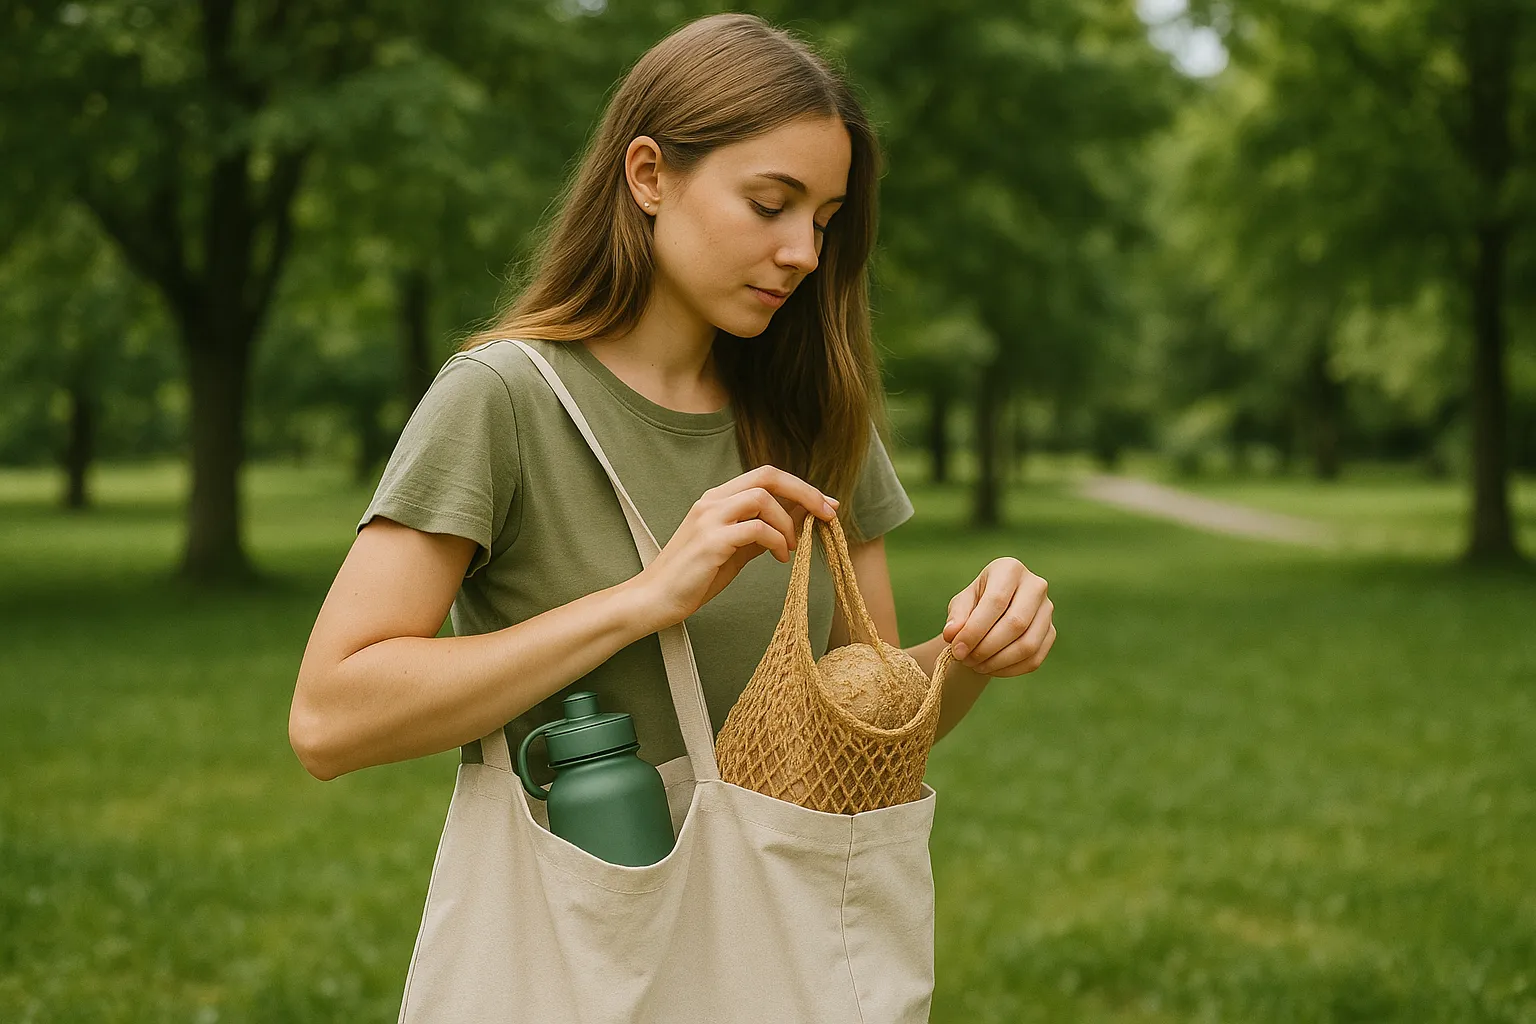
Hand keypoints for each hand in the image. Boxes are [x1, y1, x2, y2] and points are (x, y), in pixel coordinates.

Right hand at [636, 465, 838, 628]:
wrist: (655, 599)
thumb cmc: (696, 576)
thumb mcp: (737, 548)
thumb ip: (765, 529)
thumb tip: (802, 515)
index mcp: (717, 498)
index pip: (766, 475)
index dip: (800, 486)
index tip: (826, 505)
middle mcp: (712, 501)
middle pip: (768, 476)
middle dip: (805, 492)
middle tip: (828, 513)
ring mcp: (709, 519)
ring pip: (763, 498)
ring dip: (788, 523)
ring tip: (791, 548)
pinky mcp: (711, 541)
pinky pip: (756, 529)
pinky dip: (776, 541)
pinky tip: (780, 558)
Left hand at [941, 558, 1054, 677]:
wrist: (993, 612)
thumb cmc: (975, 603)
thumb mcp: (961, 603)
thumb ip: (956, 617)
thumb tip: (952, 634)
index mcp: (1010, 569)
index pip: (995, 601)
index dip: (975, 630)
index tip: (957, 649)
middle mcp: (1035, 586)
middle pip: (1016, 624)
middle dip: (986, 647)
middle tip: (966, 659)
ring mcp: (1047, 610)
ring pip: (1028, 644)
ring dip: (998, 661)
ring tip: (976, 665)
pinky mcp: (1051, 632)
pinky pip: (1034, 659)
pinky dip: (1009, 669)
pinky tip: (990, 668)